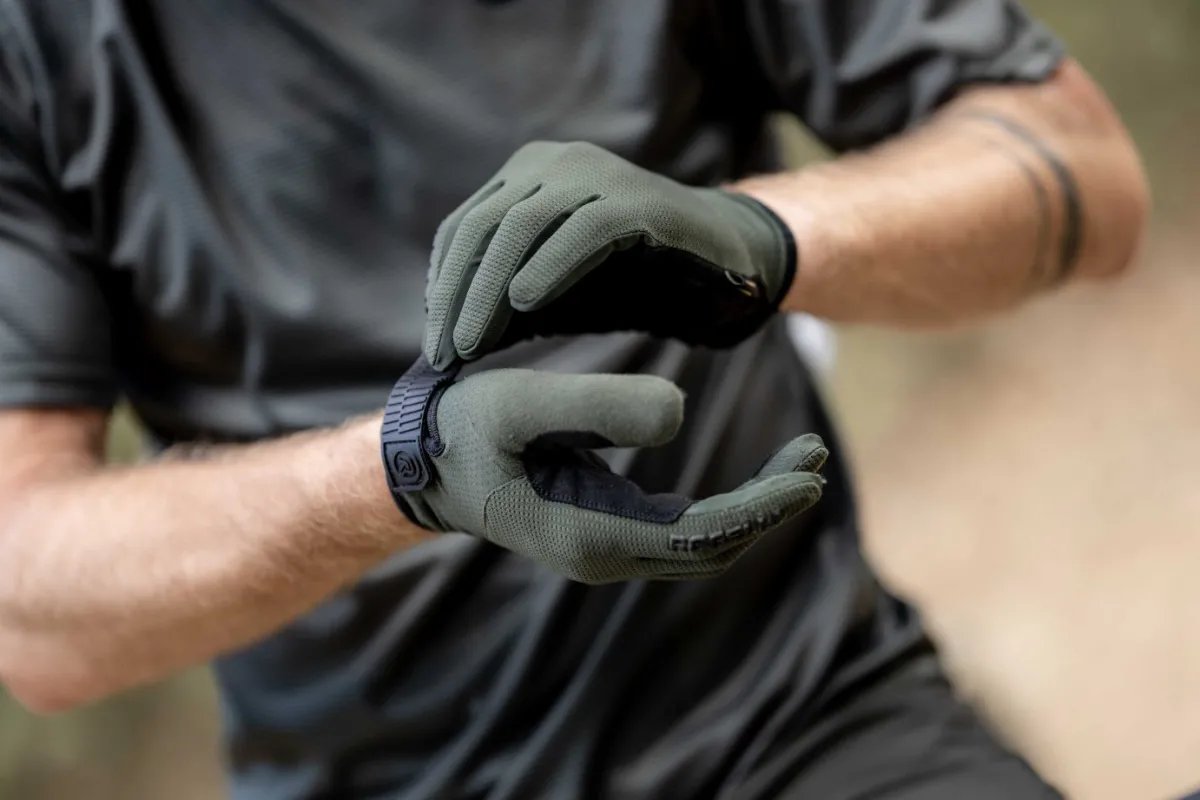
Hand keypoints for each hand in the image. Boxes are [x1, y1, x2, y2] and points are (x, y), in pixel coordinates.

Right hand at [381, 359, 825, 583]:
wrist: (420, 464)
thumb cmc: (463, 429)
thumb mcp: (519, 402)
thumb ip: (598, 404)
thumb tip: (681, 412)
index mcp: (589, 534)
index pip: (701, 534)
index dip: (761, 506)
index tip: (810, 469)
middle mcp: (604, 554)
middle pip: (712, 547)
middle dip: (770, 507)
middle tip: (817, 456)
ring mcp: (605, 547)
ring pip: (701, 543)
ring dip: (754, 509)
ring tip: (801, 461)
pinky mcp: (604, 528)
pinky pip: (680, 530)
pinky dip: (725, 507)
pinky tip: (752, 477)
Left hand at [423, 141, 796, 369]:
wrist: (719, 266)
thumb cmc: (629, 282)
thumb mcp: (555, 291)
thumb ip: (505, 304)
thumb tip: (444, 341)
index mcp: (528, 174)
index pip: (466, 227)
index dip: (443, 284)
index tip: (433, 339)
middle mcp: (556, 162)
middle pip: (485, 226)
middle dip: (458, 294)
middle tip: (443, 353)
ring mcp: (597, 173)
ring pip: (523, 224)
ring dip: (489, 289)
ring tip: (471, 343)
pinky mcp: (638, 198)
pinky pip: (583, 228)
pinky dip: (549, 265)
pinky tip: (525, 302)